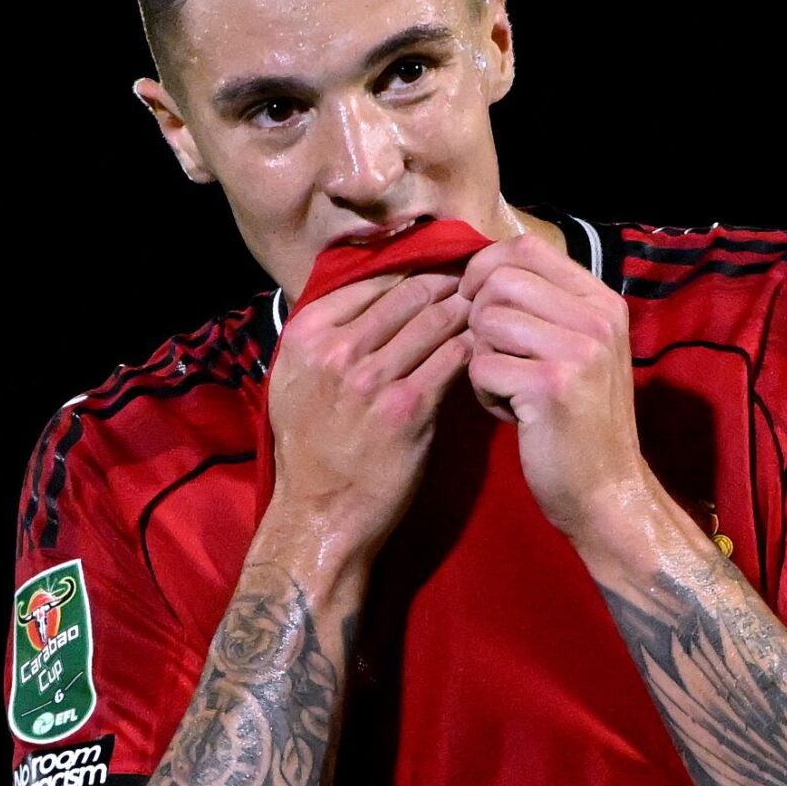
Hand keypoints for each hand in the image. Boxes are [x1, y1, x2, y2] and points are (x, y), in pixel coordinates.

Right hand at [265, 271, 473, 556]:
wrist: (320, 514)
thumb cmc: (310, 449)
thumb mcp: (294, 381)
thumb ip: (325, 338)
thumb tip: (369, 299)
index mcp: (307, 335)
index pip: (372, 281)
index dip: (413, 271)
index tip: (440, 270)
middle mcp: (337, 351)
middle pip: (409, 294)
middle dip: (448, 282)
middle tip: (480, 279)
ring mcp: (372, 379)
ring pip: (436, 320)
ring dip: (468, 309)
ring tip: (491, 305)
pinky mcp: (408, 409)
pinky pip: (453, 359)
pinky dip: (474, 346)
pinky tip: (489, 345)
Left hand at [458, 231, 652, 539]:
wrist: (607, 493)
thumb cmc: (580, 422)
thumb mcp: (579, 351)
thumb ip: (545, 306)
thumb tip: (481, 268)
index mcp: (602, 302)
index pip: (526, 248)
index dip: (486, 268)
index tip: (477, 304)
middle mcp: (596, 318)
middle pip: (498, 280)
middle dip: (478, 318)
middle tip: (496, 357)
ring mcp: (578, 350)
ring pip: (485, 320)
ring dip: (480, 357)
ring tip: (509, 388)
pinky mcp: (551, 386)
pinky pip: (480, 365)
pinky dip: (484, 393)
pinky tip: (513, 414)